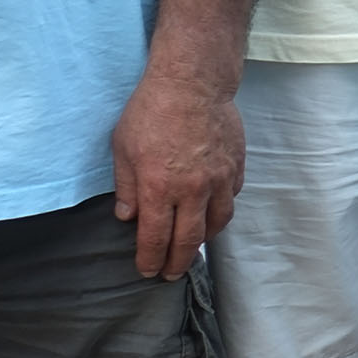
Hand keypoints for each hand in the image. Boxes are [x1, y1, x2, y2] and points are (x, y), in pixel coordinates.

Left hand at [107, 67, 242, 277]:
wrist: (192, 83)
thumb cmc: (151, 111)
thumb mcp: (122, 148)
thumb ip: (126, 187)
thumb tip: (127, 216)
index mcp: (159, 188)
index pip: (155, 238)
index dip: (150, 259)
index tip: (147, 270)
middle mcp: (192, 190)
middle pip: (188, 241)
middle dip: (177, 263)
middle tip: (170, 274)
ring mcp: (219, 180)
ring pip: (216, 225)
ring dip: (202, 241)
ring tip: (192, 246)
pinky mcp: (236, 167)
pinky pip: (230, 200)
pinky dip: (219, 212)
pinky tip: (210, 212)